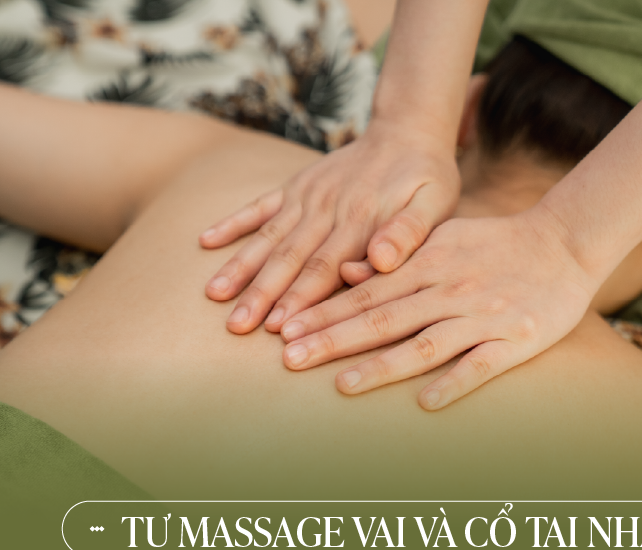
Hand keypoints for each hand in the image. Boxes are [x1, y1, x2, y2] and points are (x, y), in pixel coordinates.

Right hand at [199, 119, 459, 333]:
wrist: (407, 129)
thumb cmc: (427, 178)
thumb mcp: (435, 204)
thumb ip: (409, 233)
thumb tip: (381, 261)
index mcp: (360, 221)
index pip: (325, 267)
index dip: (300, 299)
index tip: (278, 328)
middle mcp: (327, 209)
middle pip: (289, 257)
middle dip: (261, 294)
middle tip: (236, 326)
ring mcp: (307, 196)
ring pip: (268, 236)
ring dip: (240, 266)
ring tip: (213, 295)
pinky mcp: (296, 186)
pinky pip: (258, 205)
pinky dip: (232, 222)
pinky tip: (205, 241)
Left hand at [277, 211, 598, 409]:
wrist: (563, 243)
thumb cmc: (495, 243)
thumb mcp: (443, 237)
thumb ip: (399, 257)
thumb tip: (348, 271)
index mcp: (429, 264)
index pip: (367, 292)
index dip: (325, 312)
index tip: (287, 331)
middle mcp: (449, 290)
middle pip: (384, 318)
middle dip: (334, 339)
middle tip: (290, 360)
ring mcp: (482, 316)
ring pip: (425, 343)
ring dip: (381, 365)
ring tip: (342, 385)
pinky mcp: (516, 339)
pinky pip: (481, 364)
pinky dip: (455, 381)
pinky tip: (426, 403)